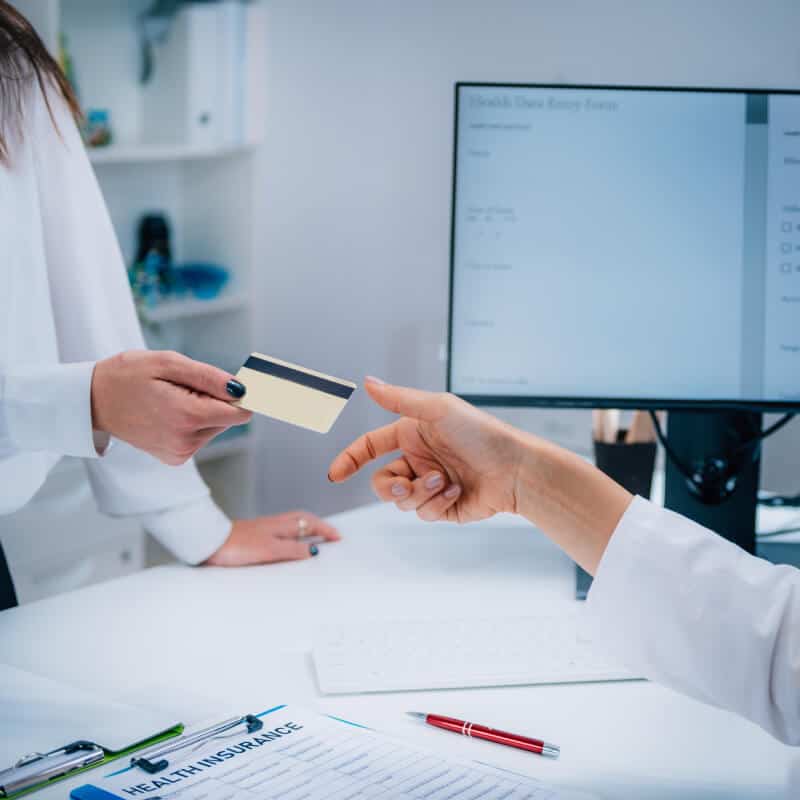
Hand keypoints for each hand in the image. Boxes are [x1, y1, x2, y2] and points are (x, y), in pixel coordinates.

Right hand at [91, 350, 251, 464]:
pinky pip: (199, 437)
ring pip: (214, 427)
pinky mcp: (174, 458)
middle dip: (214, 400)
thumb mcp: (168, 363)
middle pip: (228, 419)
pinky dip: (191, 423)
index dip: (241, 396)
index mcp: (187, 416)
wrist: (93, 400)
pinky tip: (167, 412)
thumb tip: (241, 389)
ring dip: (202, 411)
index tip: (236, 385)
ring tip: (171, 398)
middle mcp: (186, 441)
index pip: (240, 413)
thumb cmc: (128, 375)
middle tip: (183, 387)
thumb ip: (208, 377)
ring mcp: (179, 453)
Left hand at [204, 512, 340, 565]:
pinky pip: (280, 533)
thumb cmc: (237, 545)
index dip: (325, 530)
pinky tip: (286, 545)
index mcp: (282, 526)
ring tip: (314, 538)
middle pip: (303, 520)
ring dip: (305, 529)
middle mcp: (275, 524)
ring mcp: (264, 529)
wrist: (210, 542)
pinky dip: (291, 536)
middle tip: (330, 535)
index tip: (338, 537)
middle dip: (318, 526)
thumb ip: (293, 550)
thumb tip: (313, 551)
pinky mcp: (254, 536)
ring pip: (292, 525)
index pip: (311, 524)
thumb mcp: (270, 550)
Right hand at [328, 377, 522, 522]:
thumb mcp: (438, 409)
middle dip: (389, 486)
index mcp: (411, 435)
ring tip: (445, 482)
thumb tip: (368, 382)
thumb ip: (400, 399)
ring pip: (401, 501)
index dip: (350, 459)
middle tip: (407, 483)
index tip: (335, 475)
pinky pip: (423, 513)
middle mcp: (418, 460)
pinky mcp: (442, 507)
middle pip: (382, 482)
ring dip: (421, 493)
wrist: (514, 469)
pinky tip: (458, 490)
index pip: (370, 447)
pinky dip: (438, 503)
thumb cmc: (481, 433)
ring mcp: (429, 485)